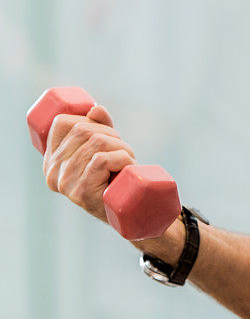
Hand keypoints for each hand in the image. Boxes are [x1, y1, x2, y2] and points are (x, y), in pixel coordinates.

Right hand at [42, 104, 136, 224]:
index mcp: (51, 160)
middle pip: (83, 129)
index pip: (62, 122)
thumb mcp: (106, 147)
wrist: (129, 210)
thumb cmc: (116, 175)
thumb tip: (96, 108)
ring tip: (127, 161)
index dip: (88, 119)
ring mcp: (65, 183)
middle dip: (111, 134)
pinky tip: (127, 168)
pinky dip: (122, 158)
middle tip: (122, 151)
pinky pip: (102, 159)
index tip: (104, 133)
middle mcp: (52, 172)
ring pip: (96, 142)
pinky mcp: (82, 191)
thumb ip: (99, 125)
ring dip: (122, 147)